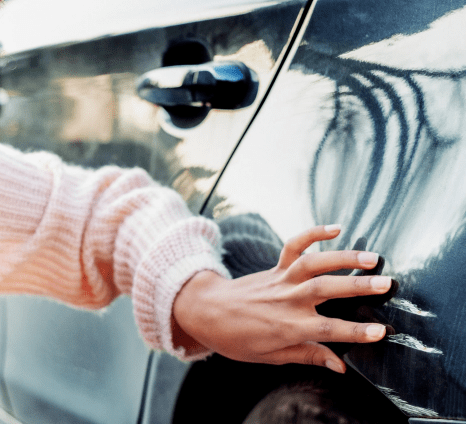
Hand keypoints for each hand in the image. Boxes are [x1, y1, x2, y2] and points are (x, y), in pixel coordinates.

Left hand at [173, 224, 391, 373]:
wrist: (206, 313)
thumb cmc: (237, 339)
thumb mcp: (271, 356)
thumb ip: (307, 356)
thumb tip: (340, 366)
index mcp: (287, 327)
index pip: (327, 330)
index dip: (355, 331)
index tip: (380, 331)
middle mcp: (287, 300)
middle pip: (325, 291)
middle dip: (357, 288)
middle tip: (387, 285)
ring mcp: (281, 280)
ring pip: (314, 264)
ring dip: (343, 258)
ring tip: (372, 258)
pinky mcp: (275, 267)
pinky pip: (293, 246)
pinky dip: (312, 233)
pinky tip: (335, 228)